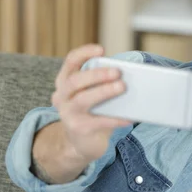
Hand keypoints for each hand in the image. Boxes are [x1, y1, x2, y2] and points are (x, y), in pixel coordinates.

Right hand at [51, 44, 130, 161]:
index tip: (101, 49)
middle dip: (97, 74)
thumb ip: (103, 83)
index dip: (84, 53)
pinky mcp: (79, 129)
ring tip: (122, 87)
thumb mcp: (91, 93)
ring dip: (104, 92)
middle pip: (75, 81)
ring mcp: (68, 114)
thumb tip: (129, 76)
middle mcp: (62, 96)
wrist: (79, 141)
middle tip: (117, 72)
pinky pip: (98, 122)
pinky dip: (115, 118)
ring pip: (83, 100)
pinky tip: (129, 117)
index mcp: (65, 82)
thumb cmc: (92, 110)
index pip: (70, 62)